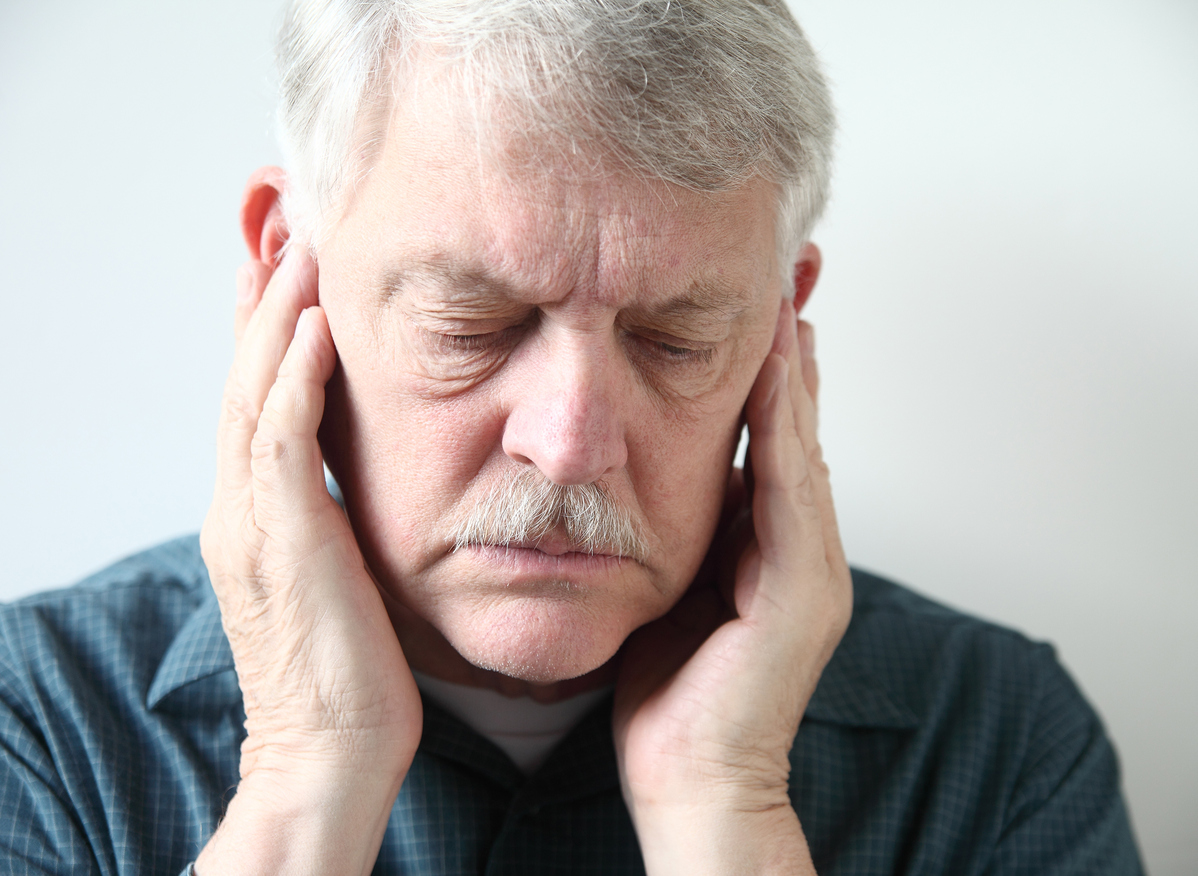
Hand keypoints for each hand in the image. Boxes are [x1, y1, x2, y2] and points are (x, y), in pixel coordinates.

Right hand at [195, 254, 421, 875]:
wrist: (329, 753)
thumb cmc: (351, 673)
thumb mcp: (340, 577)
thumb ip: (337, 520)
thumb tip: (364, 483)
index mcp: (255, 515)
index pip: (255, 400)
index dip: (265, 331)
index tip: (288, 270)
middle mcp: (240, 508)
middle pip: (243, 379)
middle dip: (260, 300)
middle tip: (281, 226)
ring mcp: (251, 522)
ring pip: (252, 393)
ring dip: (274, 315)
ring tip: (296, 246)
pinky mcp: (280, 540)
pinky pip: (280, 439)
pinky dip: (291, 376)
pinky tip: (313, 324)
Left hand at [613, 298, 851, 874]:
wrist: (691, 783)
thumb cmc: (668, 696)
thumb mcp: (664, 591)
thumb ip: (672, 533)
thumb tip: (637, 475)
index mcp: (765, 545)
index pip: (769, 434)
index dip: (765, 366)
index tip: (754, 297)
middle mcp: (800, 546)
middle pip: (797, 423)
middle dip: (792, 344)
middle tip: (792, 264)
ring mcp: (811, 567)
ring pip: (803, 442)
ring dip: (794, 366)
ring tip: (786, 290)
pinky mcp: (804, 591)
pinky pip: (791, 488)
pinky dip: (784, 423)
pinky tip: (776, 366)